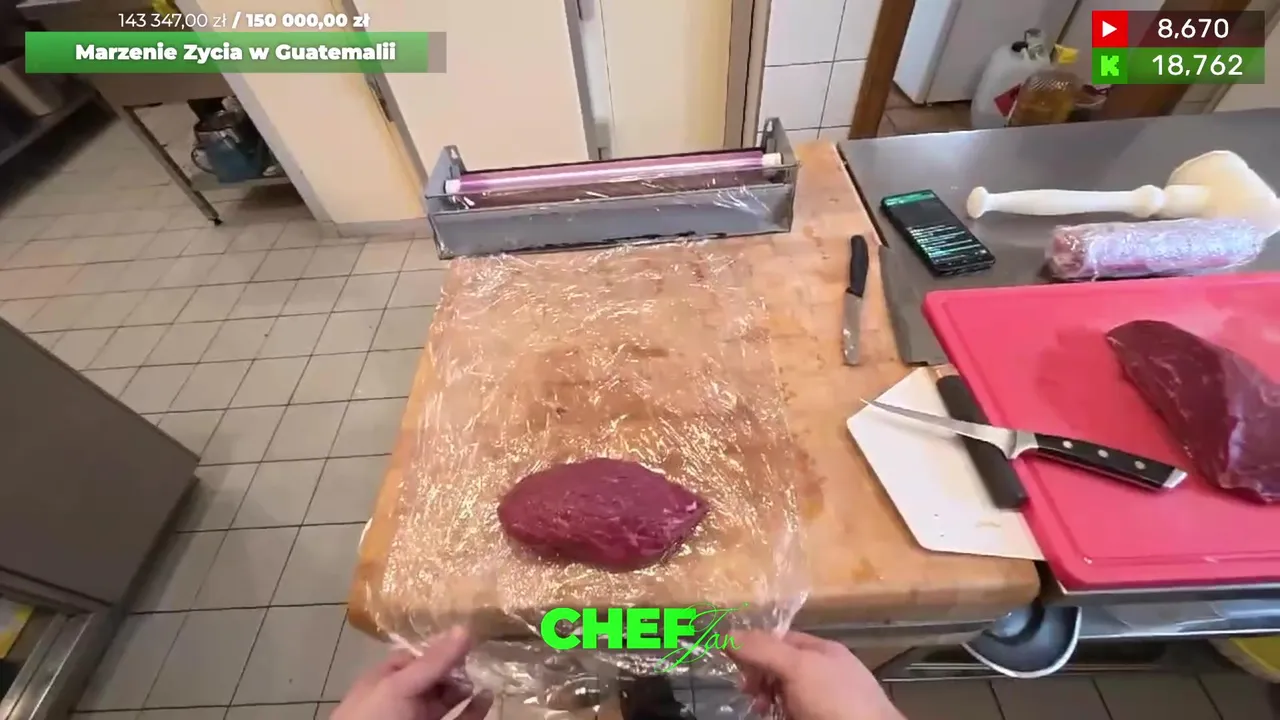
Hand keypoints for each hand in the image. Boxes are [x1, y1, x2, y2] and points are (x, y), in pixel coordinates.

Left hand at [333, 627, 494, 719]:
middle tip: (479, 658)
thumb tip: (465, 628)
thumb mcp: (399, 686)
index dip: (441, 646)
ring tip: (485, 676)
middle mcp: (402, 699)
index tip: (469, 637)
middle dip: (457, 667)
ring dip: (467, 687)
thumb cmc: (374, 719)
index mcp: (385, 680)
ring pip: (447, 699)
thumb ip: (433, 661)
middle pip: (435, 676)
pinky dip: (474, 710)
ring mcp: (418, 718)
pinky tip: (487, 698)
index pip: (417, 656)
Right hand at [727, 631, 903, 719]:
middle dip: (758, 677)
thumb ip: (764, 650)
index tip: (734, 661)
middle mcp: (822, 675)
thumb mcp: (798, 667)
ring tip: (758, 709)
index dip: (755, 646)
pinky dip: (777, 714)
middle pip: (778, 668)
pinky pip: (788, 713)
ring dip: (764, 700)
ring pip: (781, 695)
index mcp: (823, 652)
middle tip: (748, 692)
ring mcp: (821, 703)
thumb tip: (727, 635)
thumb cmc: (835, 700)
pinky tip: (773, 718)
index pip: (781, 639)